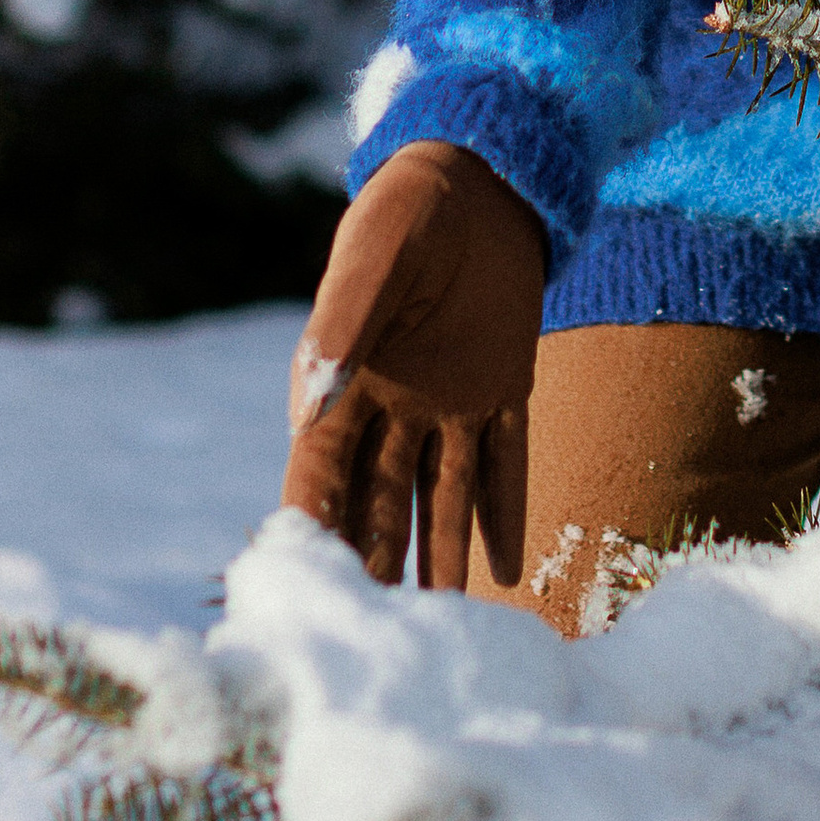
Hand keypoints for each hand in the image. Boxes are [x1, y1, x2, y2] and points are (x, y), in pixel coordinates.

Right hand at [280, 141, 546, 588]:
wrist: (481, 174)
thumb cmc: (408, 209)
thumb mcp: (373, 255)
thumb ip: (343, 322)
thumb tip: (312, 401)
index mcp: (344, 382)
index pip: (321, 475)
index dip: (314, 531)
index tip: (307, 592)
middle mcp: (393, 407)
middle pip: (381, 504)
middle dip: (377, 570)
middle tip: (375, 645)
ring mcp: (451, 404)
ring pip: (443, 499)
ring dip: (443, 561)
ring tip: (443, 630)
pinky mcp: (506, 388)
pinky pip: (506, 463)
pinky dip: (507, 516)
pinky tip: (512, 571)